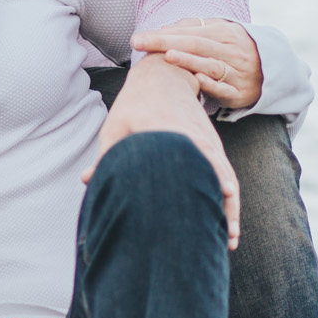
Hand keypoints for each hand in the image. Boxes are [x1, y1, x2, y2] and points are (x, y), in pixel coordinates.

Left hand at [84, 52, 240, 249]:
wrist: (163, 78)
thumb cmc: (134, 105)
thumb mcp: (116, 126)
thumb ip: (106, 156)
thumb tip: (87, 181)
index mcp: (169, 131)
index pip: (187, 157)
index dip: (201, 178)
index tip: (212, 202)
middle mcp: (194, 138)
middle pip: (214, 173)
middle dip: (221, 205)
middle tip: (223, 237)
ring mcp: (208, 143)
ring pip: (225, 178)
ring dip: (230, 209)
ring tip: (229, 239)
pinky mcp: (213, 147)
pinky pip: (226, 175)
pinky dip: (230, 198)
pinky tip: (229, 223)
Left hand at [129, 17, 262, 112]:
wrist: (272, 70)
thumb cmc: (234, 49)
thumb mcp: (220, 33)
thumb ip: (194, 29)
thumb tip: (164, 30)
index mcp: (224, 33)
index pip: (188, 32)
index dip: (163, 35)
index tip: (138, 38)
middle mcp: (230, 50)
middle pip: (194, 45)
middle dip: (165, 43)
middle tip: (139, 43)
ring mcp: (236, 72)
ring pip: (210, 65)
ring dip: (189, 60)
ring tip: (168, 56)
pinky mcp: (240, 92)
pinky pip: (225, 89)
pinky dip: (212, 84)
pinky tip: (197, 79)